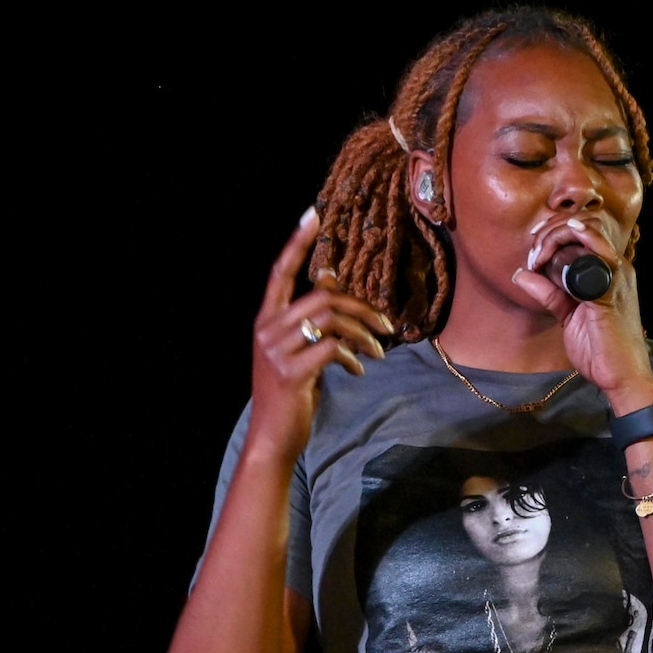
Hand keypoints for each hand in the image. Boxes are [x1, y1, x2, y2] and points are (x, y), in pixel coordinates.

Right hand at [246, 210, 394, 459]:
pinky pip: (333, 348)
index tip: (313, 214)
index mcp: (266, 320)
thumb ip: (311, 322)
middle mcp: (267, 329)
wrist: (273, 437)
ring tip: (379, 352)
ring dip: (364, 334)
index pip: (279, 272)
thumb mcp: (299, 352)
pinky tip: (359, 370)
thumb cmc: (291, 393)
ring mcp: (277, 351)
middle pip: (323, 296)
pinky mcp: (292, 373)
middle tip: (386, 326)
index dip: (296, 243)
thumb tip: (333, 283)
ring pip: (331, 320)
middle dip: (362, 308)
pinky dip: (353, 357)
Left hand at [511, 214, 652, 409]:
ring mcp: (617, 277)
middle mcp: (617, 268)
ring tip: (538, 256)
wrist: (622, 377)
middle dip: (551, 231)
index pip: (584, 233)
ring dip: (557, 235)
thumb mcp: (568, 317)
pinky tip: (549, 254)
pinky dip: (571, 245)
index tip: (533, 255)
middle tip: (533, 255)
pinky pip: (596, 255)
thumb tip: (522, 274)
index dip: (554, 235)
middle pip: (585, 225)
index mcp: (609, 272)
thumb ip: (549, 294)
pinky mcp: (611, 291)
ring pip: (589, 231)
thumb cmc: (601, 349)